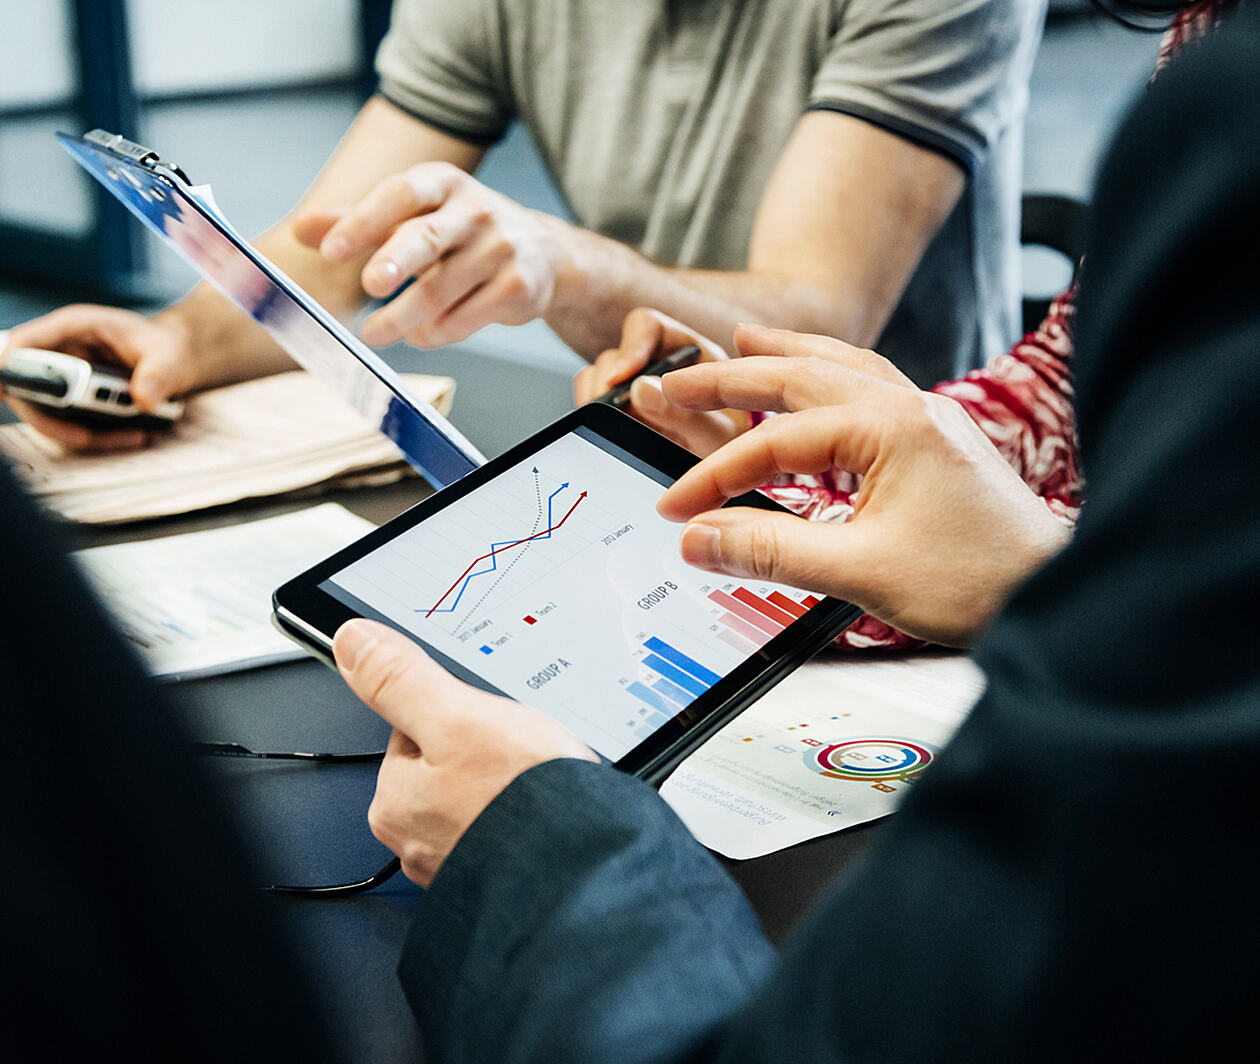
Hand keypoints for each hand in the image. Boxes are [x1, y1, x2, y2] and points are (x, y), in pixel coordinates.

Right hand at [1, 306, 192, 450]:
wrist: (177, 359)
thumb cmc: (166, 348)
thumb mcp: (169, 357)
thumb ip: (158, 375)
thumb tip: (144, 400)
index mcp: (75, 327)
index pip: (27, 342)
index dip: (10, 365)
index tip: (5, 391)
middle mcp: (62, 351)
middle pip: (27, 385)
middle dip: (49, 416)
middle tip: (84, 436)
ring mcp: (65, 377)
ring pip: (47, 411)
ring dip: (77, 432)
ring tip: (128, 436)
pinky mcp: (75, 400)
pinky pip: (70, 423)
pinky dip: (95, 436)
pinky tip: (129, 436)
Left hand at [294, 162, 573, 348]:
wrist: (542, 254)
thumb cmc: (462, 232)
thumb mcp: (415, 215)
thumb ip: (359, 221)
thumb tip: (300, 229)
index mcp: (443, 183)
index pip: (400, 195)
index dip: (363, 221)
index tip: (329, 250)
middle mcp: (475, 210)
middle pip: (426, 238)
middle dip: (395, 262)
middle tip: (370, 285)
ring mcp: (501, 249)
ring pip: (441, 291)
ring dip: (402, 319)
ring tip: (375, 334)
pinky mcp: (518, 287)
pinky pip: (465, 319)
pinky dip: (435, 333)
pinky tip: (420, 334)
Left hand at [334, 619, 597, 886]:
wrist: (588, 870)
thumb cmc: (522, 803)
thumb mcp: (459, 717)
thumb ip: (402, 679)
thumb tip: (353, 642)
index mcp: (394, 802)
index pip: (413, 729)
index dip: (457, 713)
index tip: (485, 720)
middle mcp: (417, 841)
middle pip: (448, 763)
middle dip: (485, 752)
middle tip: (520, 753)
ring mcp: (460, 862)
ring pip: (480, 795)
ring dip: (509, 785)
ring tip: (540, 782)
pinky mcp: (500, 873)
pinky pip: (508, 827)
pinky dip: (527, 816)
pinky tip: (549, 810)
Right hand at [574, 309, 747, 456]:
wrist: (726, 475)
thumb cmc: (732, 446)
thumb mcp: (719, 435)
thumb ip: (687, 415)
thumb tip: (639, 389)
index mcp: (688, 353)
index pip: (648, 328)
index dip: (630, 347)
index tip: (619, 378)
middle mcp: (656, 365)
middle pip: (614, 357)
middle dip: (606, 387)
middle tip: (609, 418)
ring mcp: (633, 388)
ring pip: (596, 379)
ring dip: (598, 405)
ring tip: (612, 431)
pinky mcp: (618, 412)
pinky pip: (591, 405)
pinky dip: (594, 419)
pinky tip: (610, 438)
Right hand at [655, 327, 1069, 645]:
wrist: (1054, 593)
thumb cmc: (977, 582)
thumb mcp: (861, 571)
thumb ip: (770, 550)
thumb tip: (698, 539)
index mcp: (891, 428)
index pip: (776, 443)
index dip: (714, 476)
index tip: (674, 509)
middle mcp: (910, 408)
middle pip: (802, 373)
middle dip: (732, 375)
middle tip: (676, 379)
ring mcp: (928, 419)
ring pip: (842, 365)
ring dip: (786, 352)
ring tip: (743, 339)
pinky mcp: (937, 439)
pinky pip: (871, 384)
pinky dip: (830, 371)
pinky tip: (819, 379)